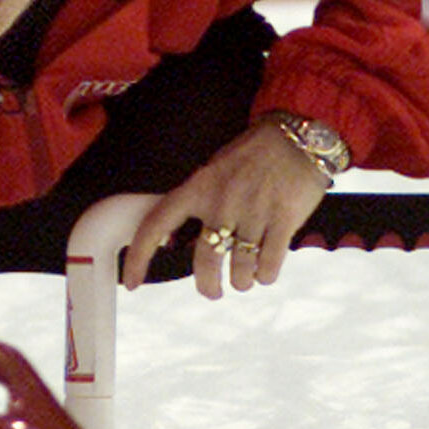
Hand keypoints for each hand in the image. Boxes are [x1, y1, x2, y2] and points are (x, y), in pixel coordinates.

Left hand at [120, 118, 330, 299]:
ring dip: (242, 281)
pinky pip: (268, 266)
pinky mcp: (283, 220)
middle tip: (213, 291)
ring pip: (240, 270)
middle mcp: (221, 202)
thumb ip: (200, 202)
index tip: (131, 283)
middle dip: (208, 286)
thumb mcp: (215, 170)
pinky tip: (265, 270)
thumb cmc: (253, 155)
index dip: (139, 257)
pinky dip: (265, 275)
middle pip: (205, 262)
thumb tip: (185, 241)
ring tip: (246, 276)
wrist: (297, 137)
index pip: (156, 224)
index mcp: (198, 187)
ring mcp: (253, 212)